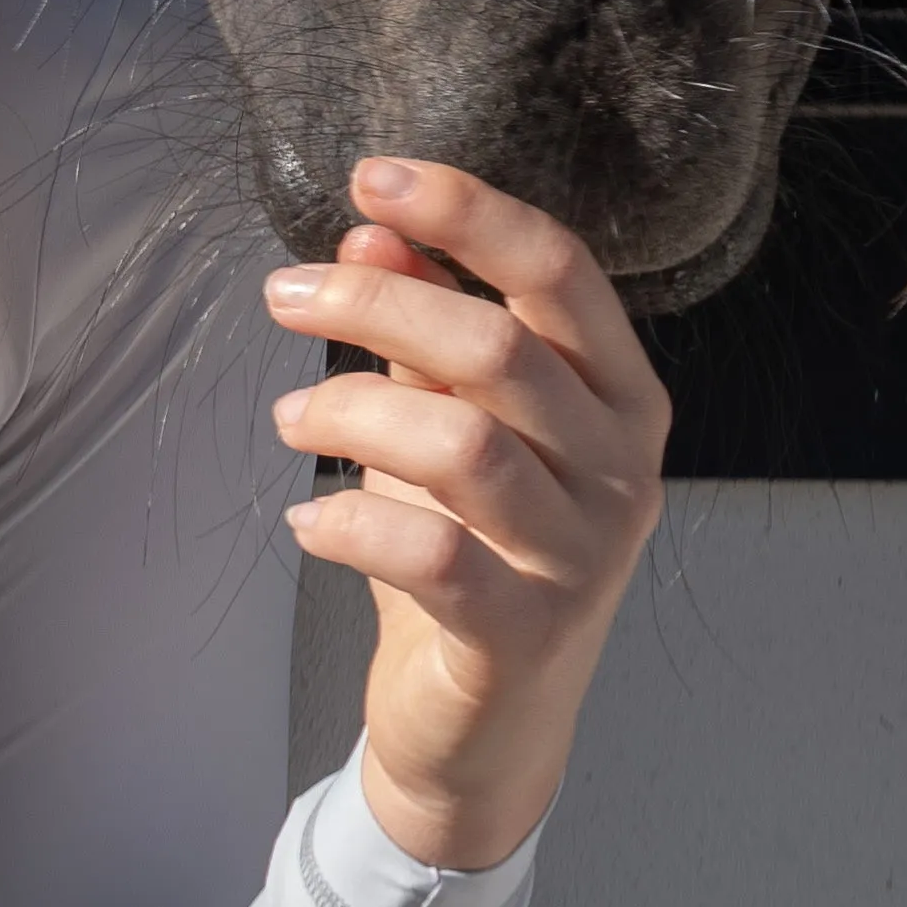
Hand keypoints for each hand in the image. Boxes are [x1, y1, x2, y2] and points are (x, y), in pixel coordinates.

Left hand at [265, 158, 666, 874]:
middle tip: (284, 296)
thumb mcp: (450, 415)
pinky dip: (350, 520)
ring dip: (350, 409)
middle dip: (375, 303)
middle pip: (499, 346)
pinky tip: (306, 516)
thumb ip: (424, 320)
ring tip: (289, 417)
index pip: (561, 270)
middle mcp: (622, 469)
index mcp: (620, 394)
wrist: (488, 727)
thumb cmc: (474, 545)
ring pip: (463, 443)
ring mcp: (581, 557)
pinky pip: (430, 553)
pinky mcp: (523, 636)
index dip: (466, 212)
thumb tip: (371, 231)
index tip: (370, 179)